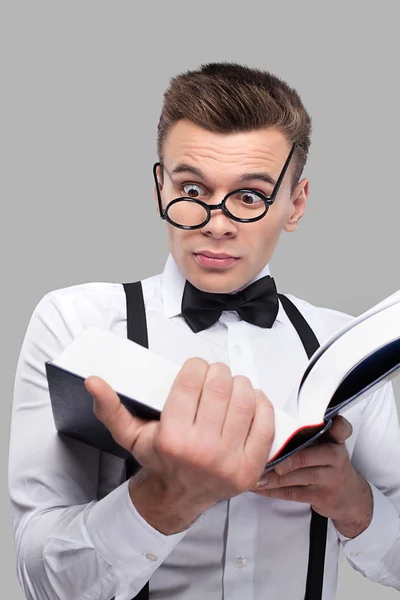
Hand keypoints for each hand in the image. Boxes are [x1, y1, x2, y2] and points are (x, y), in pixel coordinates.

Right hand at [85, 359, 274, 532]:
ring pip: (245, 399)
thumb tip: (93, 381)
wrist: (178, 496)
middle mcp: (202, 450)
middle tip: (214, 375)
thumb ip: (110, 406)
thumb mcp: (129, 434)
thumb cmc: (158, 459)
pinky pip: (265, 422)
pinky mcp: (251, 467)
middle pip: (220, 385)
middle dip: (217, 372)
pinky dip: (261, 404)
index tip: (195, 367)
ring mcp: (230, 460)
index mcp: (173, 438)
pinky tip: (250, 401)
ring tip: (231, 386)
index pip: (191, 380)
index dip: (195, 365)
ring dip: (240, 383)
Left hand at [252, 416, 372, 537]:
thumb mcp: (328, 443)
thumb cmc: (330, 463)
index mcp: (335, 440)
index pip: (341, 429)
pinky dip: (272, 491)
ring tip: (256, 475)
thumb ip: (309, 432)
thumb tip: (272, 421)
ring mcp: (328, 479)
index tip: (329, 423)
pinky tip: (259, 487)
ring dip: (273, 477)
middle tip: (267, 459)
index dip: (337, 425)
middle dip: (286, 460)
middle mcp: (334, 457)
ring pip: (297, 477)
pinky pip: (293, 493)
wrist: (349, 496)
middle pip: (308, 456)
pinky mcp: (320, 497)